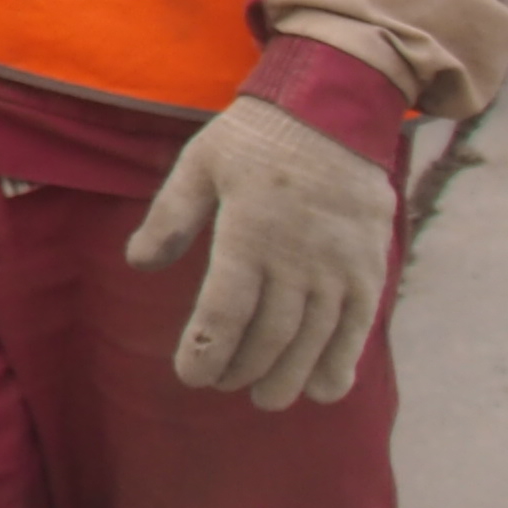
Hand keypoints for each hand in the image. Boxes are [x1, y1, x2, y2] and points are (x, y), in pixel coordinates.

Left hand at [123, 95, 398, 409]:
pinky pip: (358, 327)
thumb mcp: (199, 163)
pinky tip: (323, 389)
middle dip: (241, 369)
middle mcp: (297, 256)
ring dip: (287, 377)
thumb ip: (169, 216)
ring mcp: (339, 265)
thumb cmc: (255, 137)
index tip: (191, 376)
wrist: (333, 110)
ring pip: (312, 340)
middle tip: (223, 383)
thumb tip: (137, 262)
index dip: (205, 352)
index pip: (224, 311)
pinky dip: (341, 362)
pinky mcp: (370, 267)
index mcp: (249, 232)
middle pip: (268, 335)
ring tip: (266, 397)